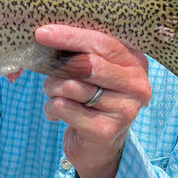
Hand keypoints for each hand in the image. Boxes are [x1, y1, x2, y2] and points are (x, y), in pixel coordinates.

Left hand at [35, 25, 150, 177]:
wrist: (97, 145)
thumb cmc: (90, 97)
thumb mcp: (91, 70)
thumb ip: (78, 51)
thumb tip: (44, 33)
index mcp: (135, 62)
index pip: (102, 43)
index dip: (71, 36)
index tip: (42, 32)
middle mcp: (137, 85)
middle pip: (89, 65)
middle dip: (58, 64)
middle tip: (40, 64)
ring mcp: (125, 110)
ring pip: (72, 86)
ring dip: (51, 87)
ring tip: (52, 92)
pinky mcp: (106, 131)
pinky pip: (64, 107)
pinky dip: (51, 108)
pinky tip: (56, 113)